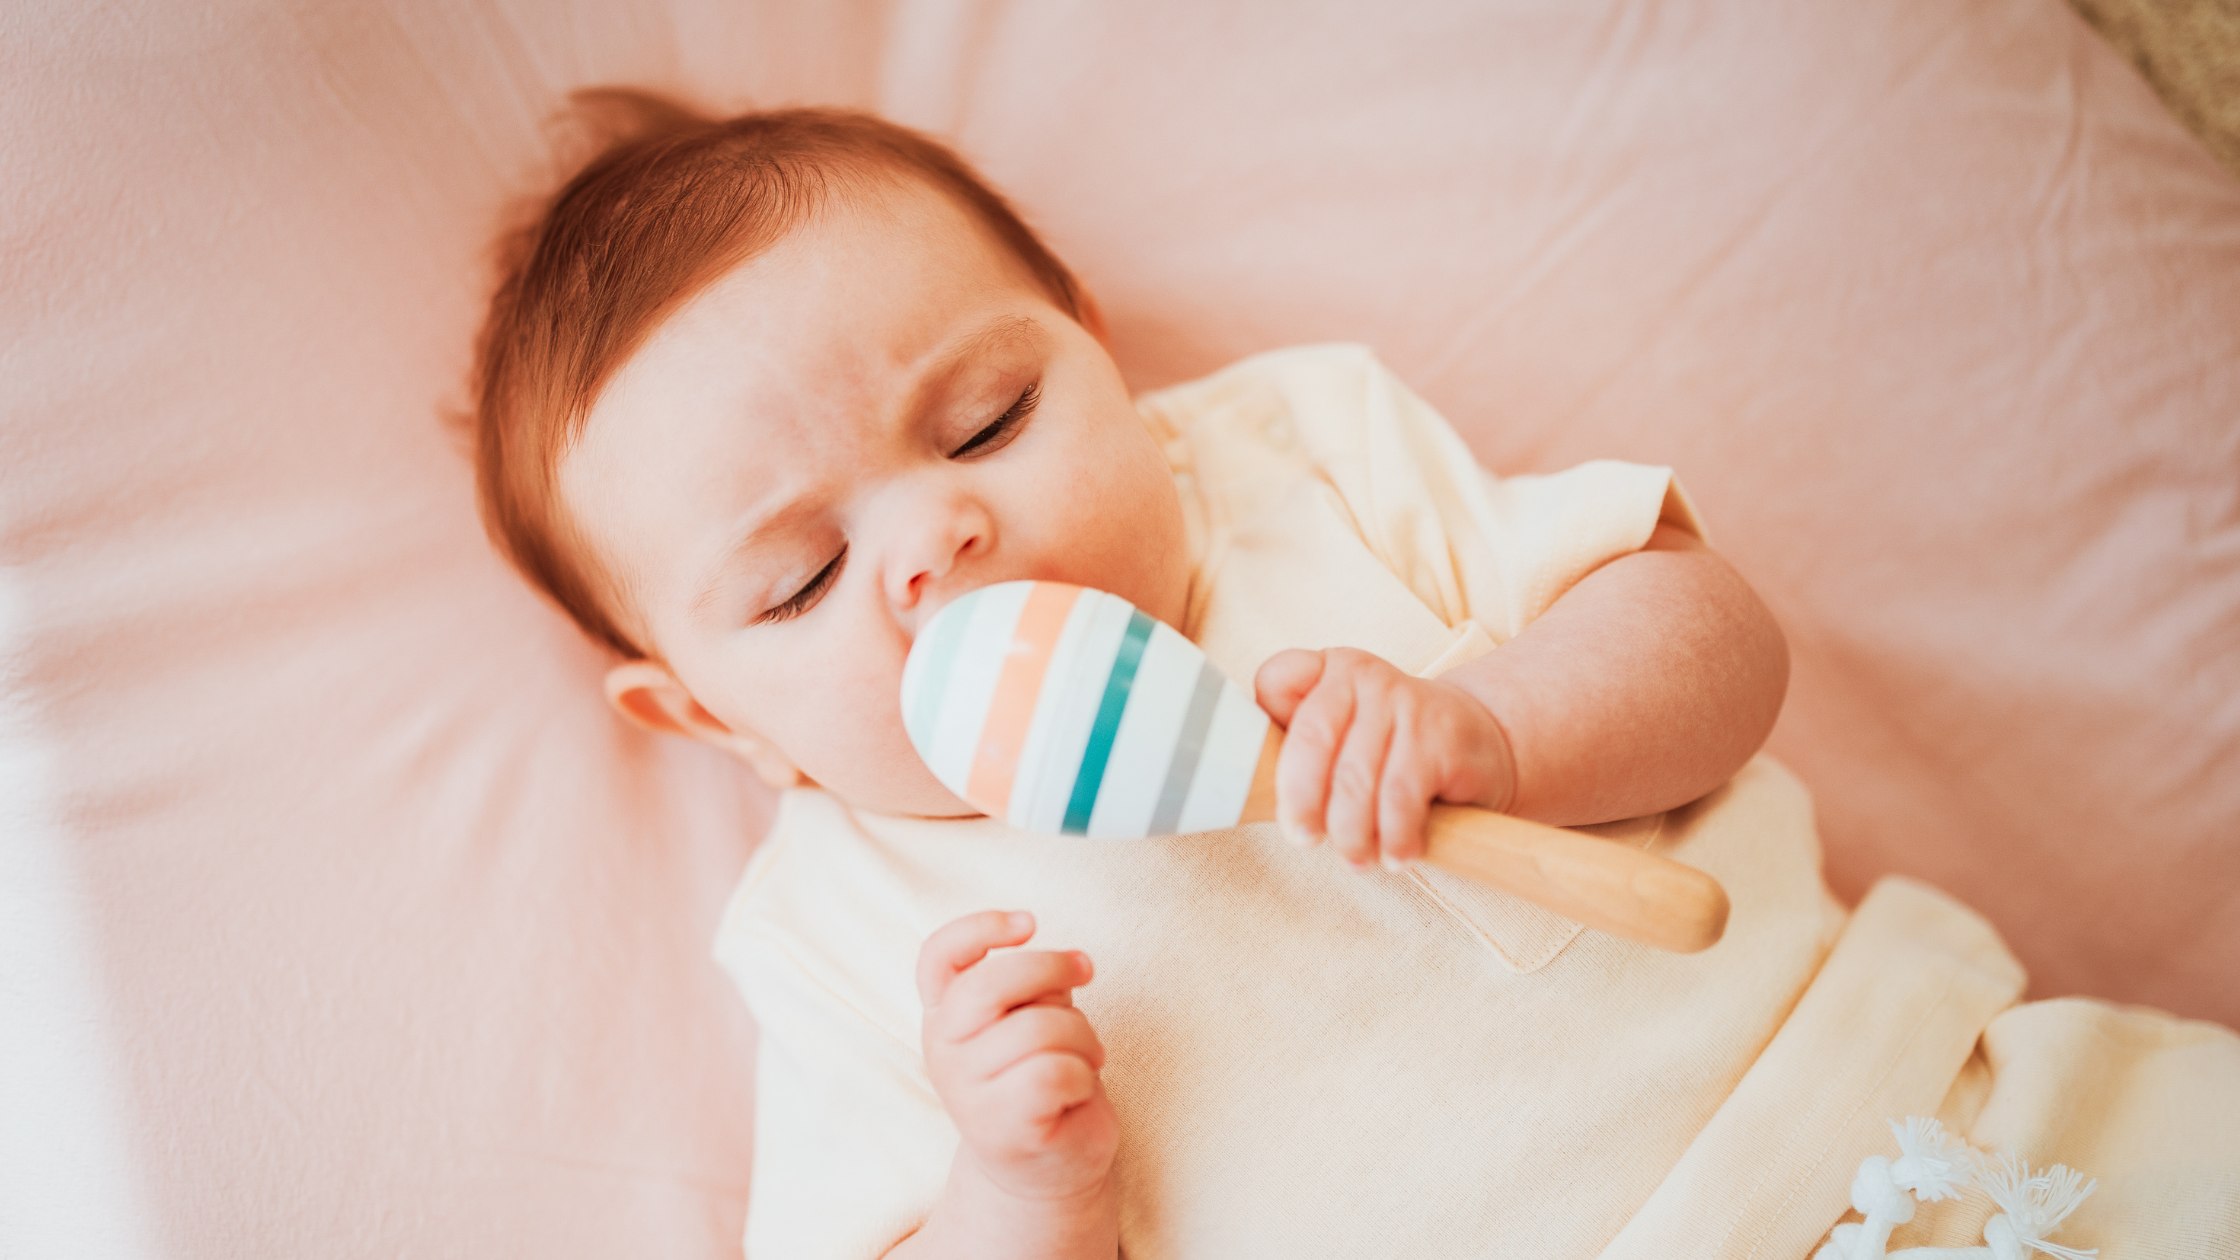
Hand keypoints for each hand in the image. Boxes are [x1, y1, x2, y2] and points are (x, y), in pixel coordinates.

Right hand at [917, 911, 1117, 1204]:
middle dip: (1052, 968)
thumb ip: (1031, 986)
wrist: (1045, 1169)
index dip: (979, 928)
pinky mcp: (1002, 1126)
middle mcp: (943, 1049)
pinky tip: (1080, 1090)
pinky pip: (1056, 1072)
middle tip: (1086, 972)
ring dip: (1083, 1036)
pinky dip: (1084, 1074)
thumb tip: (1071, 962)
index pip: (937, 956)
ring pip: (1039, 1028)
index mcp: (944, 1015)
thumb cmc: (1040, 1079)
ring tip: (1086, 1056)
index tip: (1028, 923)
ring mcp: (966, 1091)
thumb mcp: (1027, 1021)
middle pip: (991, 983)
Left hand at [1254, 646, 1516, 868]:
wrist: (1478, 743)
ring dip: (1351, 832)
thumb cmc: (1387, 749)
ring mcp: (1404, 700)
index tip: (1272, 784)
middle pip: (1311, 738)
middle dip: (1300, 800)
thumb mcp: (1340, 737)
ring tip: (1357, 859)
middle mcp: (1362, 674)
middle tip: (1304, 841)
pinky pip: (1401, 798)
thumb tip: (1245, 789)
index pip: (1277, 681)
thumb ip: (1296, 748)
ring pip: (1356, 778)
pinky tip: (1398, 856)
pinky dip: (1395, 838)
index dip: (1263, 735)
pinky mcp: (1440, 735)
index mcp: (1325, 669)